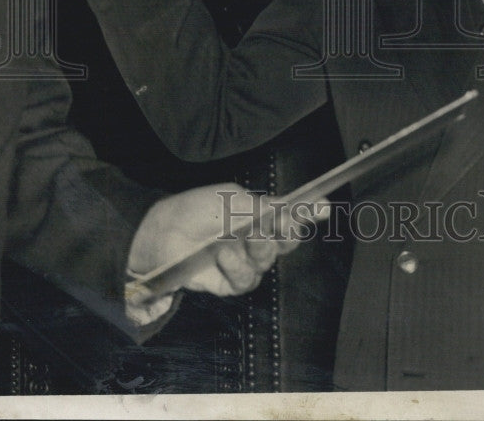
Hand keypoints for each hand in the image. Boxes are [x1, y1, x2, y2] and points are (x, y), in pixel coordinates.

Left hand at [126, 184, 325, 314]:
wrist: (163, 232)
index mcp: (261, 216)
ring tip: (231, 240)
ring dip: (252, 250)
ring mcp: (244, 262)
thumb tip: (300, 206)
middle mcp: (257, 240)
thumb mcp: (233, 200)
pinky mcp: (229, 283)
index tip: (320, 208)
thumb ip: (267, 208)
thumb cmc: (197, 210)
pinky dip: (234, 266)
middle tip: (270, 225)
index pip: (292, 218)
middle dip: (280, 233)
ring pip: (267, 262)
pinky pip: (245, 280)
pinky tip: (221, 255)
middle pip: (286, 242)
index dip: (308, 214)